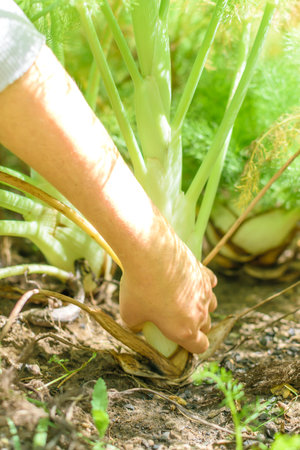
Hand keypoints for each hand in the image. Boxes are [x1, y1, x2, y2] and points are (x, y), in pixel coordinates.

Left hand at [119, 235, 216, 353]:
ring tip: (184, 299)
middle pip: (206, 326)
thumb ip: (137, 324)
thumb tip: (138, 324)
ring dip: (201, 305)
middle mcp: (200, 313)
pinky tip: (191, 279)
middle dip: (195, 326)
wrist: (150, 253)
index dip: (191, 347)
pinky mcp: (204, 272)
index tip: (179, 341)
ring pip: (211, 304)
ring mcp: (205, 292)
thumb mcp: (129, 313)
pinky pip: (210, 283)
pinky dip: (203, 283)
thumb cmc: (138, 287)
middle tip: (176, 319)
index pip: (200, 347)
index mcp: (184, 330)